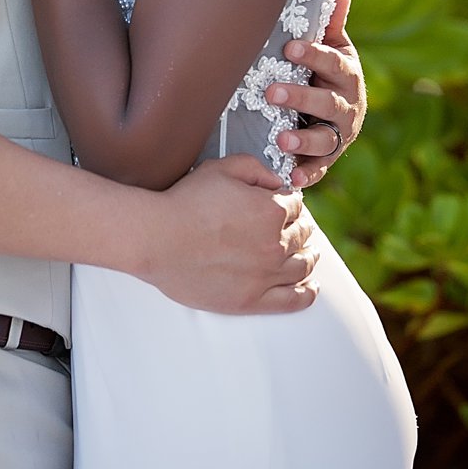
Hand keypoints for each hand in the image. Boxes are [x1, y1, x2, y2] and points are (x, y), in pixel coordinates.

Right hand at [142, 157, 318, 314]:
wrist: (158, 239)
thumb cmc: (185, 203)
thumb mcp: (222, 168)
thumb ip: (256, 168)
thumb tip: (276, 181)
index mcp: (271, 210)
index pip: (296, 205)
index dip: (289, 202)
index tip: (283, 204)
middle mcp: (275, 244)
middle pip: (302, 235)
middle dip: (300, 227)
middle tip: (294, 227)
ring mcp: (265, 275)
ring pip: (302, 266)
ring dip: (308, 256)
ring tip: (308, 254)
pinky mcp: (252, 300)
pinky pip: (292, 300)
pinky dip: (306, 293)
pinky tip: (310, 288)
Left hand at [266, 0, 366, 190]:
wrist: (340, 114)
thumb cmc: (328, 73)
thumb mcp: (334, 49)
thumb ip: (331, 25)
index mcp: (347, 74)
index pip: (332, 63)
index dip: (313, 55)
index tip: (289, 48)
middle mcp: (348, 106)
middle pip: (327, 104)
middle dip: (300, 98)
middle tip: (271, 92)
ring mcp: (340, 135)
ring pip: (326, 140)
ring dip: (304, 141)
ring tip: (281, 139)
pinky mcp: (328, 159)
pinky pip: (320, 170)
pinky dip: (307, 175)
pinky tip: (291, 179)